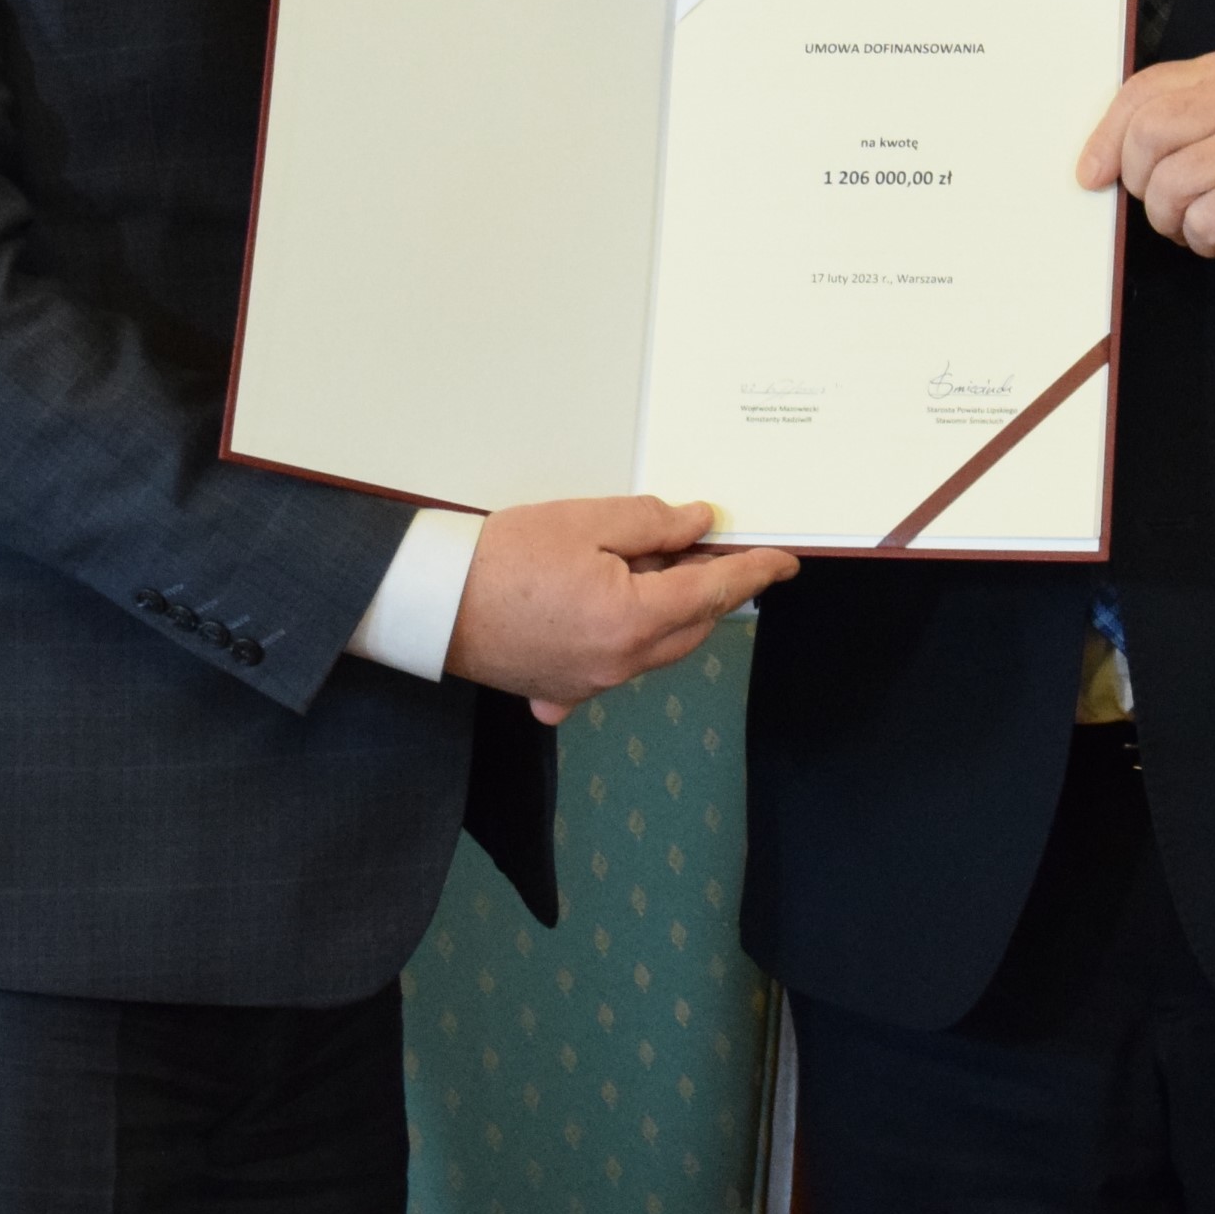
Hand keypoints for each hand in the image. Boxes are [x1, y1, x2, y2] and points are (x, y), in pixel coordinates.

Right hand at [444, 496, 796, 722]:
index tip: (785, 562)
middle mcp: (620, 664)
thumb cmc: (500, 557)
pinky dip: (627, 639)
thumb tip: (699, 524)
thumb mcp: (584, 521)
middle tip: (708, 544)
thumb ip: (652, 523)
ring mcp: (590, 685)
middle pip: (691, 626)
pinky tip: (612, 612)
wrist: (429, 603)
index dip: (755, 571)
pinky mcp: (562, 692)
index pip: (714, 591)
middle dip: (710, 587)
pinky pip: (614, 668)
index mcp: (633, 621)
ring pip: (658, 648)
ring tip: (656, 564)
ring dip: (671, 610)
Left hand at [1078, 48, 1214, 291]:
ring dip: (1176, 222)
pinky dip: (1206, 242)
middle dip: (1143, 186)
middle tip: (1169, 205)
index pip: (1142, 91)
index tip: (1092, 175)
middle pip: (1147, 137)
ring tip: (1206, 220)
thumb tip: (1093, 165)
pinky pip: (1202, 222)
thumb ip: (1166, 129)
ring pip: (1169, 186)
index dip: (1106, 138)